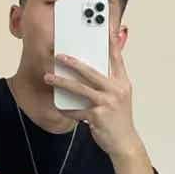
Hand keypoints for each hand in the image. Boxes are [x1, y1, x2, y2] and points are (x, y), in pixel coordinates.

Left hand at [46, 29, 142, 159]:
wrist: (125, 143)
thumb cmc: (119, 119)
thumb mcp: (120, 97)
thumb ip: (110, 82)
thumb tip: (94, 70)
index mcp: (122, 82)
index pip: (115, 58)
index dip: (109, 43)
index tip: (102, 30)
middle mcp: (116, 90)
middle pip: (91, 71)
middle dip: (73, 63)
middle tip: (59, 56)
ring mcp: (107, 103)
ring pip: (81, 88)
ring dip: (62, 82)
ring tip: (49, 78)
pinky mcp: (98, 116)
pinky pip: (77, 110)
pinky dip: (67, 108)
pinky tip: (58, 106)